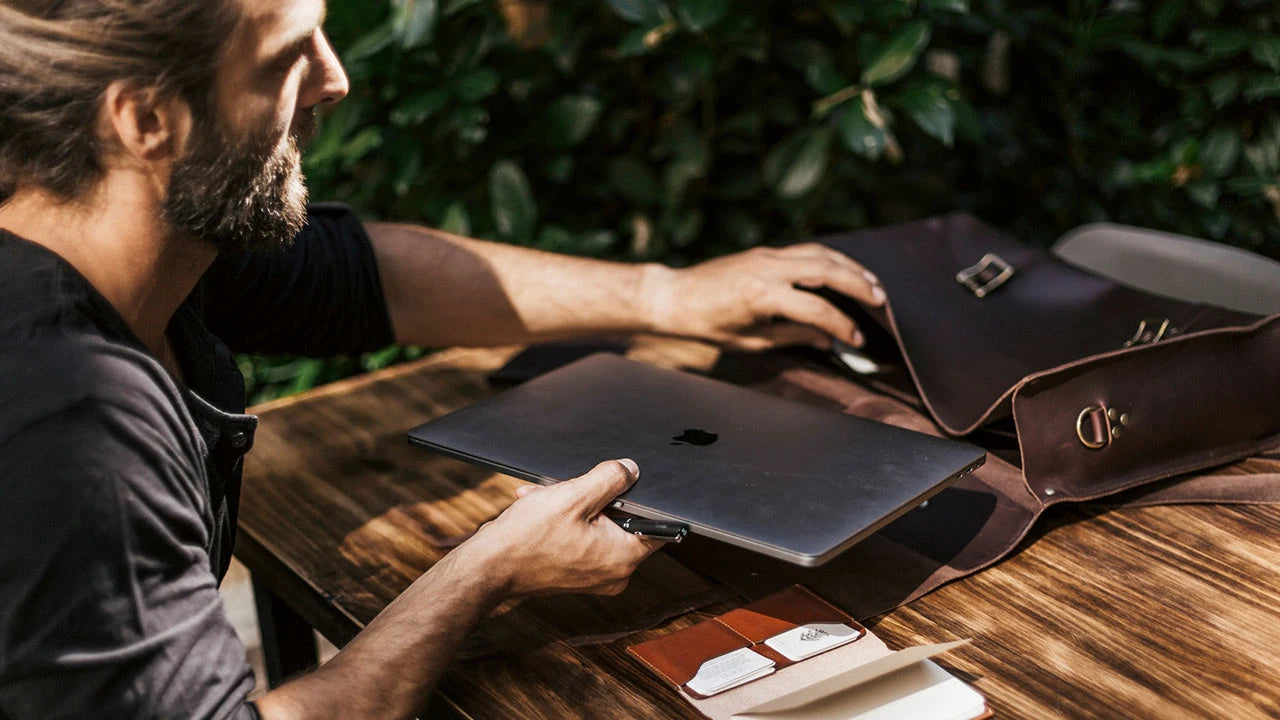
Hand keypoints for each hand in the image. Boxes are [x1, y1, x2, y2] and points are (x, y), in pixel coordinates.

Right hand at [465, 459, 658, 597]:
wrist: (488, 568)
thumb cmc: (528, 537)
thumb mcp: (574, 496)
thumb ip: (610, 479)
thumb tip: (632, 469)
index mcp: (624, 557)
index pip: (656, 524)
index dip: (640, 497)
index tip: (622, 483)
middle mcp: (615, 573)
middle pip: (620, 521)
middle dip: (593, 498)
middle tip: (569, 489)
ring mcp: (594, 577)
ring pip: (596, 527)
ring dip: (573, 507)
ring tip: (545, 499)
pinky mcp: (576, 575)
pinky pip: (581, 540)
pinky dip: (563, 523)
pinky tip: (539, 509)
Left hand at [642, 243, 884, 350]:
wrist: (672, 296)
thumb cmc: (705, 325)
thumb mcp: (750, 341)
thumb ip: (792, 336)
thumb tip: (828, 339)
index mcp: (762, 295)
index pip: (817, 308)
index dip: (842, 326)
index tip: (856, 341)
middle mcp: (768, 268)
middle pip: (826, 270)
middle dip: (858, 284)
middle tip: (881, 301)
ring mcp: (766, 255)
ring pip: (820, 253)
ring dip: (849, 267)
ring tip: (872, 284)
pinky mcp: (764, 252)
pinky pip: (805, 251)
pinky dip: (830, 259)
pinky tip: (844, 271)